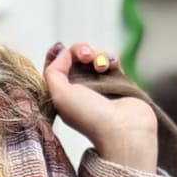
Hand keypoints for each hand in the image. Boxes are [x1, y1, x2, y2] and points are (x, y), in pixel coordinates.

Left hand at [43, 41, 158, 173]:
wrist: (123, 129)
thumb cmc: (90, 117)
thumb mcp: (59, 95)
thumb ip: (53, 71)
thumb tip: (63, 53)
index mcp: (64, 97)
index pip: (56, 69)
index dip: (56, 55)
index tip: (59, 47)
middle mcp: (81, 91)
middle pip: (76, 58)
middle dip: (80, 51)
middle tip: (86, 56)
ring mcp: (100, 86)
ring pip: (94, 57)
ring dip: (97, 54)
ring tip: (101, 66)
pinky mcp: (118, 82)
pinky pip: (112, 61)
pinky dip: (111, 58)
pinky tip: (112, 65)